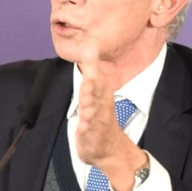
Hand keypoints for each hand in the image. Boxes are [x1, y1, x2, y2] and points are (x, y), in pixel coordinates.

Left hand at [76, 39, 146, 190]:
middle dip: (92, 90)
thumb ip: (92, 66)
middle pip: (97, 96)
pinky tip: (82, 128)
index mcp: (101, 94)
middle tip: (88, 84)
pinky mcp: (91, 137)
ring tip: (86, 106)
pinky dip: (86, 130)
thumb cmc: (100, 113)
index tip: (90, 63)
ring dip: (90, 110)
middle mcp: (101, 107)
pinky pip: (88, 133)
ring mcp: (97, 122)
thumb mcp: (95, 87)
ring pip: (94, 114)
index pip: (98, 80)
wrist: (109, 147)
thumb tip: (90, 43)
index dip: (94, 72)